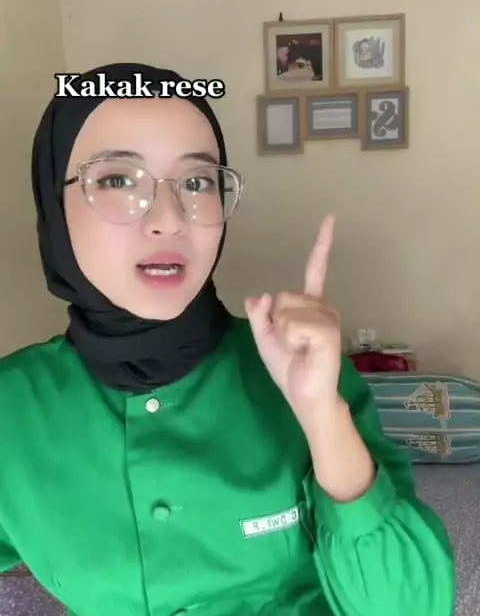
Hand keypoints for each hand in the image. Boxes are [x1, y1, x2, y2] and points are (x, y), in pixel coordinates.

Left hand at [246, 214, 374, 501]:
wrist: (304, 396)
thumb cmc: (289, 369)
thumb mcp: (265, 338)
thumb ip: (260, 315)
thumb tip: (259, 296)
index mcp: (311, 306)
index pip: (315, 269)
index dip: (323, 244)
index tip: (331, 218)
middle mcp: (324, 308)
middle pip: (283, 295)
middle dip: (276, 320)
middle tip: (290, 344)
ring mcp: (329, 318)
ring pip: (286, 308)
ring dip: (283, 332)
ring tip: (298, 349)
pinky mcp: (328, 331)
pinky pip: (294, 323)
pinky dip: (290, 338)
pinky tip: (304, 351)